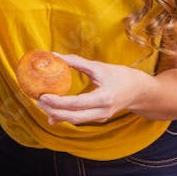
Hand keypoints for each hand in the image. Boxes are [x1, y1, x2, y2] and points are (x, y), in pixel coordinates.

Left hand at [36, 53, 151, 124]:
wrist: (139, 91)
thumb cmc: (119, 75)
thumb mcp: (98, 66)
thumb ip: (76, 62)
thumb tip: (54, 55)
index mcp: (104, 98)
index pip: (77, 103)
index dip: (58, 102)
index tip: (43, 96)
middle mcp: (102, 112)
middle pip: (73, 116)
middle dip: (53, 110)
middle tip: (37, 100)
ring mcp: (101, 118)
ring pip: (74, 120)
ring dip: (56, 114)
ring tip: (40, 104)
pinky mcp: (98, 119)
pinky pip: (78, 119)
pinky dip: (64, 116)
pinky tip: (50, 113)